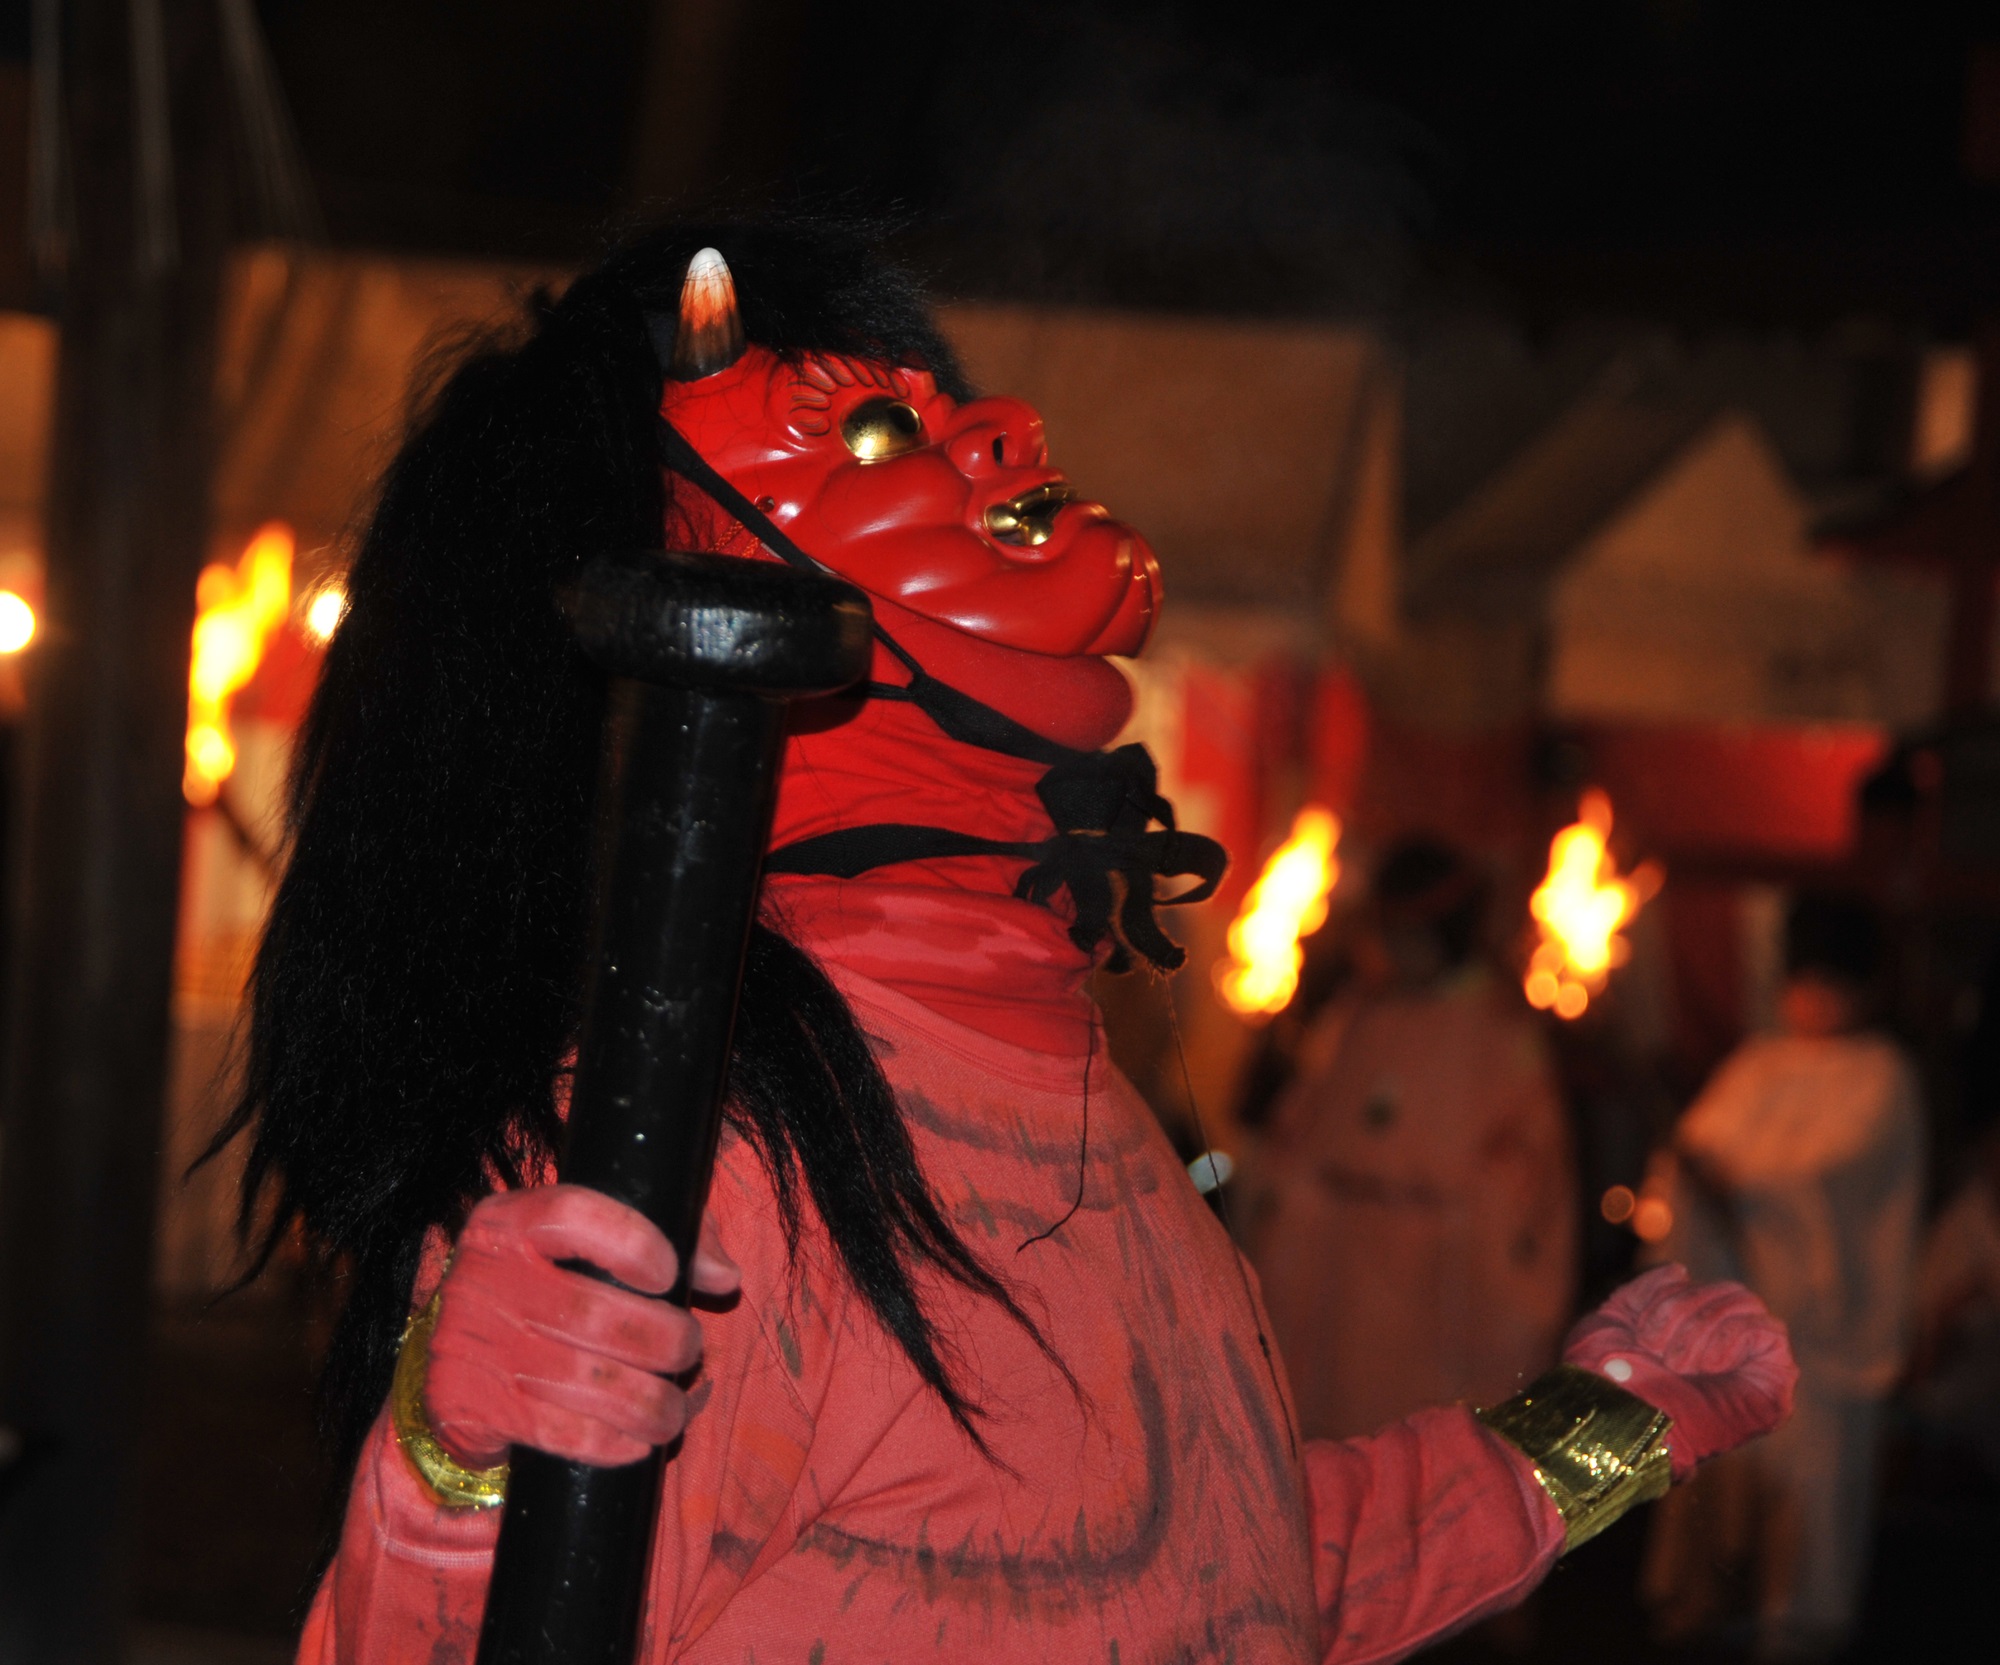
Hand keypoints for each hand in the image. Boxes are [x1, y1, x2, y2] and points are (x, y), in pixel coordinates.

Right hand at [423, 1185, 740, 1468]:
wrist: (452, 1362)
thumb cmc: (548, 1288)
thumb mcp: (595, 1241)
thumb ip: (674, 1236)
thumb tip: (722, 1276)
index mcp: (512, 1222)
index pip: (571, 1215)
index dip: (633, 1244)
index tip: (670, 1274)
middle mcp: (485, 1278)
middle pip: (592, 1313)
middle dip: (663, 1340)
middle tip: (688, 1350)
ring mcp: (473, 1345)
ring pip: (584, 1381)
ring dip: (649, 1403)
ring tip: (673, 1409)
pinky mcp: (470, 1407)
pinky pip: (559, 1432)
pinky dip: (611, 1443)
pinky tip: (636, 1440)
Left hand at [1562, 1263, 1795, 1480]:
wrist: (1614, 1420)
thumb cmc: (1605, 1378)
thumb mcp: (1616, 1317)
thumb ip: (1647, 1290)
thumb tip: (1681, 1271)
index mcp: (1693, 1338)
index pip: (1704, 1287)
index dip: (1670, 1297)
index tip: (1643, 1336)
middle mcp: (1726, 1353)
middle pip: (1730, 1290)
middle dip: (1685, 1309)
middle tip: (1660, 1351)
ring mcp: (1751, 1371)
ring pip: (1748, 1303)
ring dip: (1700, 1325)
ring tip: (1677, 1364)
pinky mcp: (1773, 1390)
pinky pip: (1769, 1332)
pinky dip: (1731, 1337)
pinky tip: (1706, 1365)